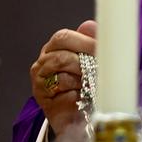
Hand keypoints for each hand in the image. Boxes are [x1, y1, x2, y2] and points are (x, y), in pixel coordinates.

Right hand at [29, 21, 96, 141]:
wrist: (77, 115)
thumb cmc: (85, 84)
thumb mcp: (91, 60)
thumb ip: (91, 41)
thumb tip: (90, 25)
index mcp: (54, 48)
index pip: (63, 37)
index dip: (83, 41)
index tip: (100, 48)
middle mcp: (43, 62)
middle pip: (61, 55)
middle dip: (82, 62)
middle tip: (97, 68)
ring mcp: (40, 81)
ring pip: (62, 75)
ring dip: (81, 80)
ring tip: (89, 85)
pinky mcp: (43, 99)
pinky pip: (63, 93)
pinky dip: (76, 95)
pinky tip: (80, 98)